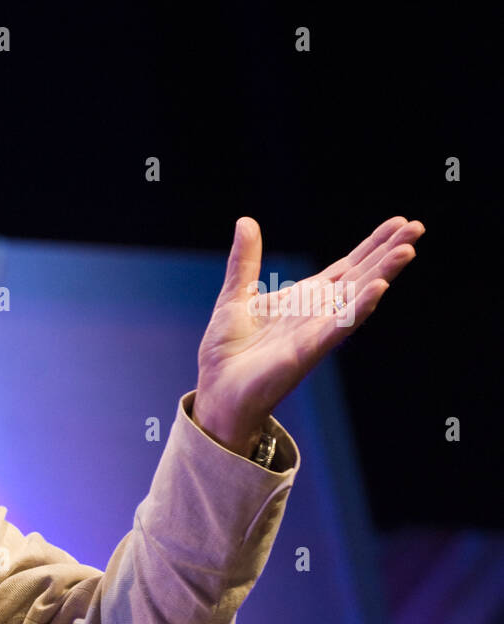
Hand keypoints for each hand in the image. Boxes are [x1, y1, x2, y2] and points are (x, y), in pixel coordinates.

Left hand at [192, 215, 424, 454]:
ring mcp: (315, 332)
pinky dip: (357, 308)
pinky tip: (379, 289)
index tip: (399, 221)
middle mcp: (316, 313)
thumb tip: (245, 221)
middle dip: (387, 253)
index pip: (345, 267)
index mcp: (303, 299)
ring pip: (356, 298)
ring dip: (382, 274)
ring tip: (407, 250)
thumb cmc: (227, 350)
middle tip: (418, 226)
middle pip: (359, 277)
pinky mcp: (306, 352)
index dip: (371, 245)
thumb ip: (245, 260)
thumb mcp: (235, 295)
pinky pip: (337, 327)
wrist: (217, 390)